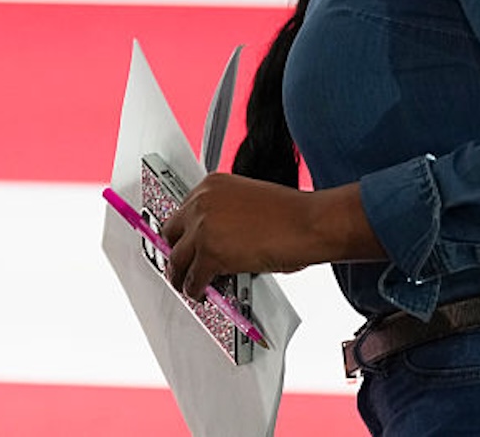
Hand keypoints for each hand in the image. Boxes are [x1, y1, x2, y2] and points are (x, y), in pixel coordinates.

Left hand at [159, 173, 382, 299]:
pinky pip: (193, 279)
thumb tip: (218, 241)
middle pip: (171, 232)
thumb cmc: (291, 214)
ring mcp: (204, 227)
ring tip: (186, 285)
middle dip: (174, 252)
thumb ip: (227, 216)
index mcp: (212, 185)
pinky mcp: (211, 253)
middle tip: (179, 266)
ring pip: (177, 259)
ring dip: (180, 276)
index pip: (183, 211)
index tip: (182, 244)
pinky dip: (195, 290)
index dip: (183, 233)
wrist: (308, 223)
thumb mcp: (250, 201)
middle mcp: (203, 202)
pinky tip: (201, 293)